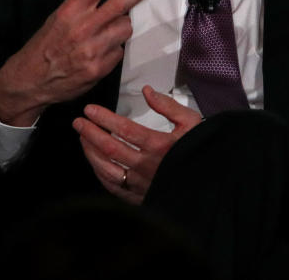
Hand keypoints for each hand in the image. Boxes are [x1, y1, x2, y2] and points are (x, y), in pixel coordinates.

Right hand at [0, 0, 166, 126]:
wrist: (31, 80)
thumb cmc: (46, 45)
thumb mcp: (59, 19)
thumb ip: (85, 9)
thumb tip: (115, 3)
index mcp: (71, 10)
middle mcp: (83, 27)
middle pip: (121, 3)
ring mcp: (93, 48)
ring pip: (125, 28)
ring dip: (120, 29)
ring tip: (103, 35)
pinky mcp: (99, 68)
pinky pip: (119, 52)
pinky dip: (113, 51)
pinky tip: (97, 55)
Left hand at [73, 85, 202, 203]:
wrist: (210, 182)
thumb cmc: (201, 149)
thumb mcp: (191, 121)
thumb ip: (168, 105)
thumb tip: (146, 91)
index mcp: (159, 145)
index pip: (123, 129)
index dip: (103, 118)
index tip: (90, 110)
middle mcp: (147, 166)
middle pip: (110, 148)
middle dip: (90, 133)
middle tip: (78, 122)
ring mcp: (141, 184)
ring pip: (107, 169)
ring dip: (91, 152)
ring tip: (82, 139)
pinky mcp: (139, 197)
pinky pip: (113, 186)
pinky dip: (100, 173)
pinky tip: (95, 163)